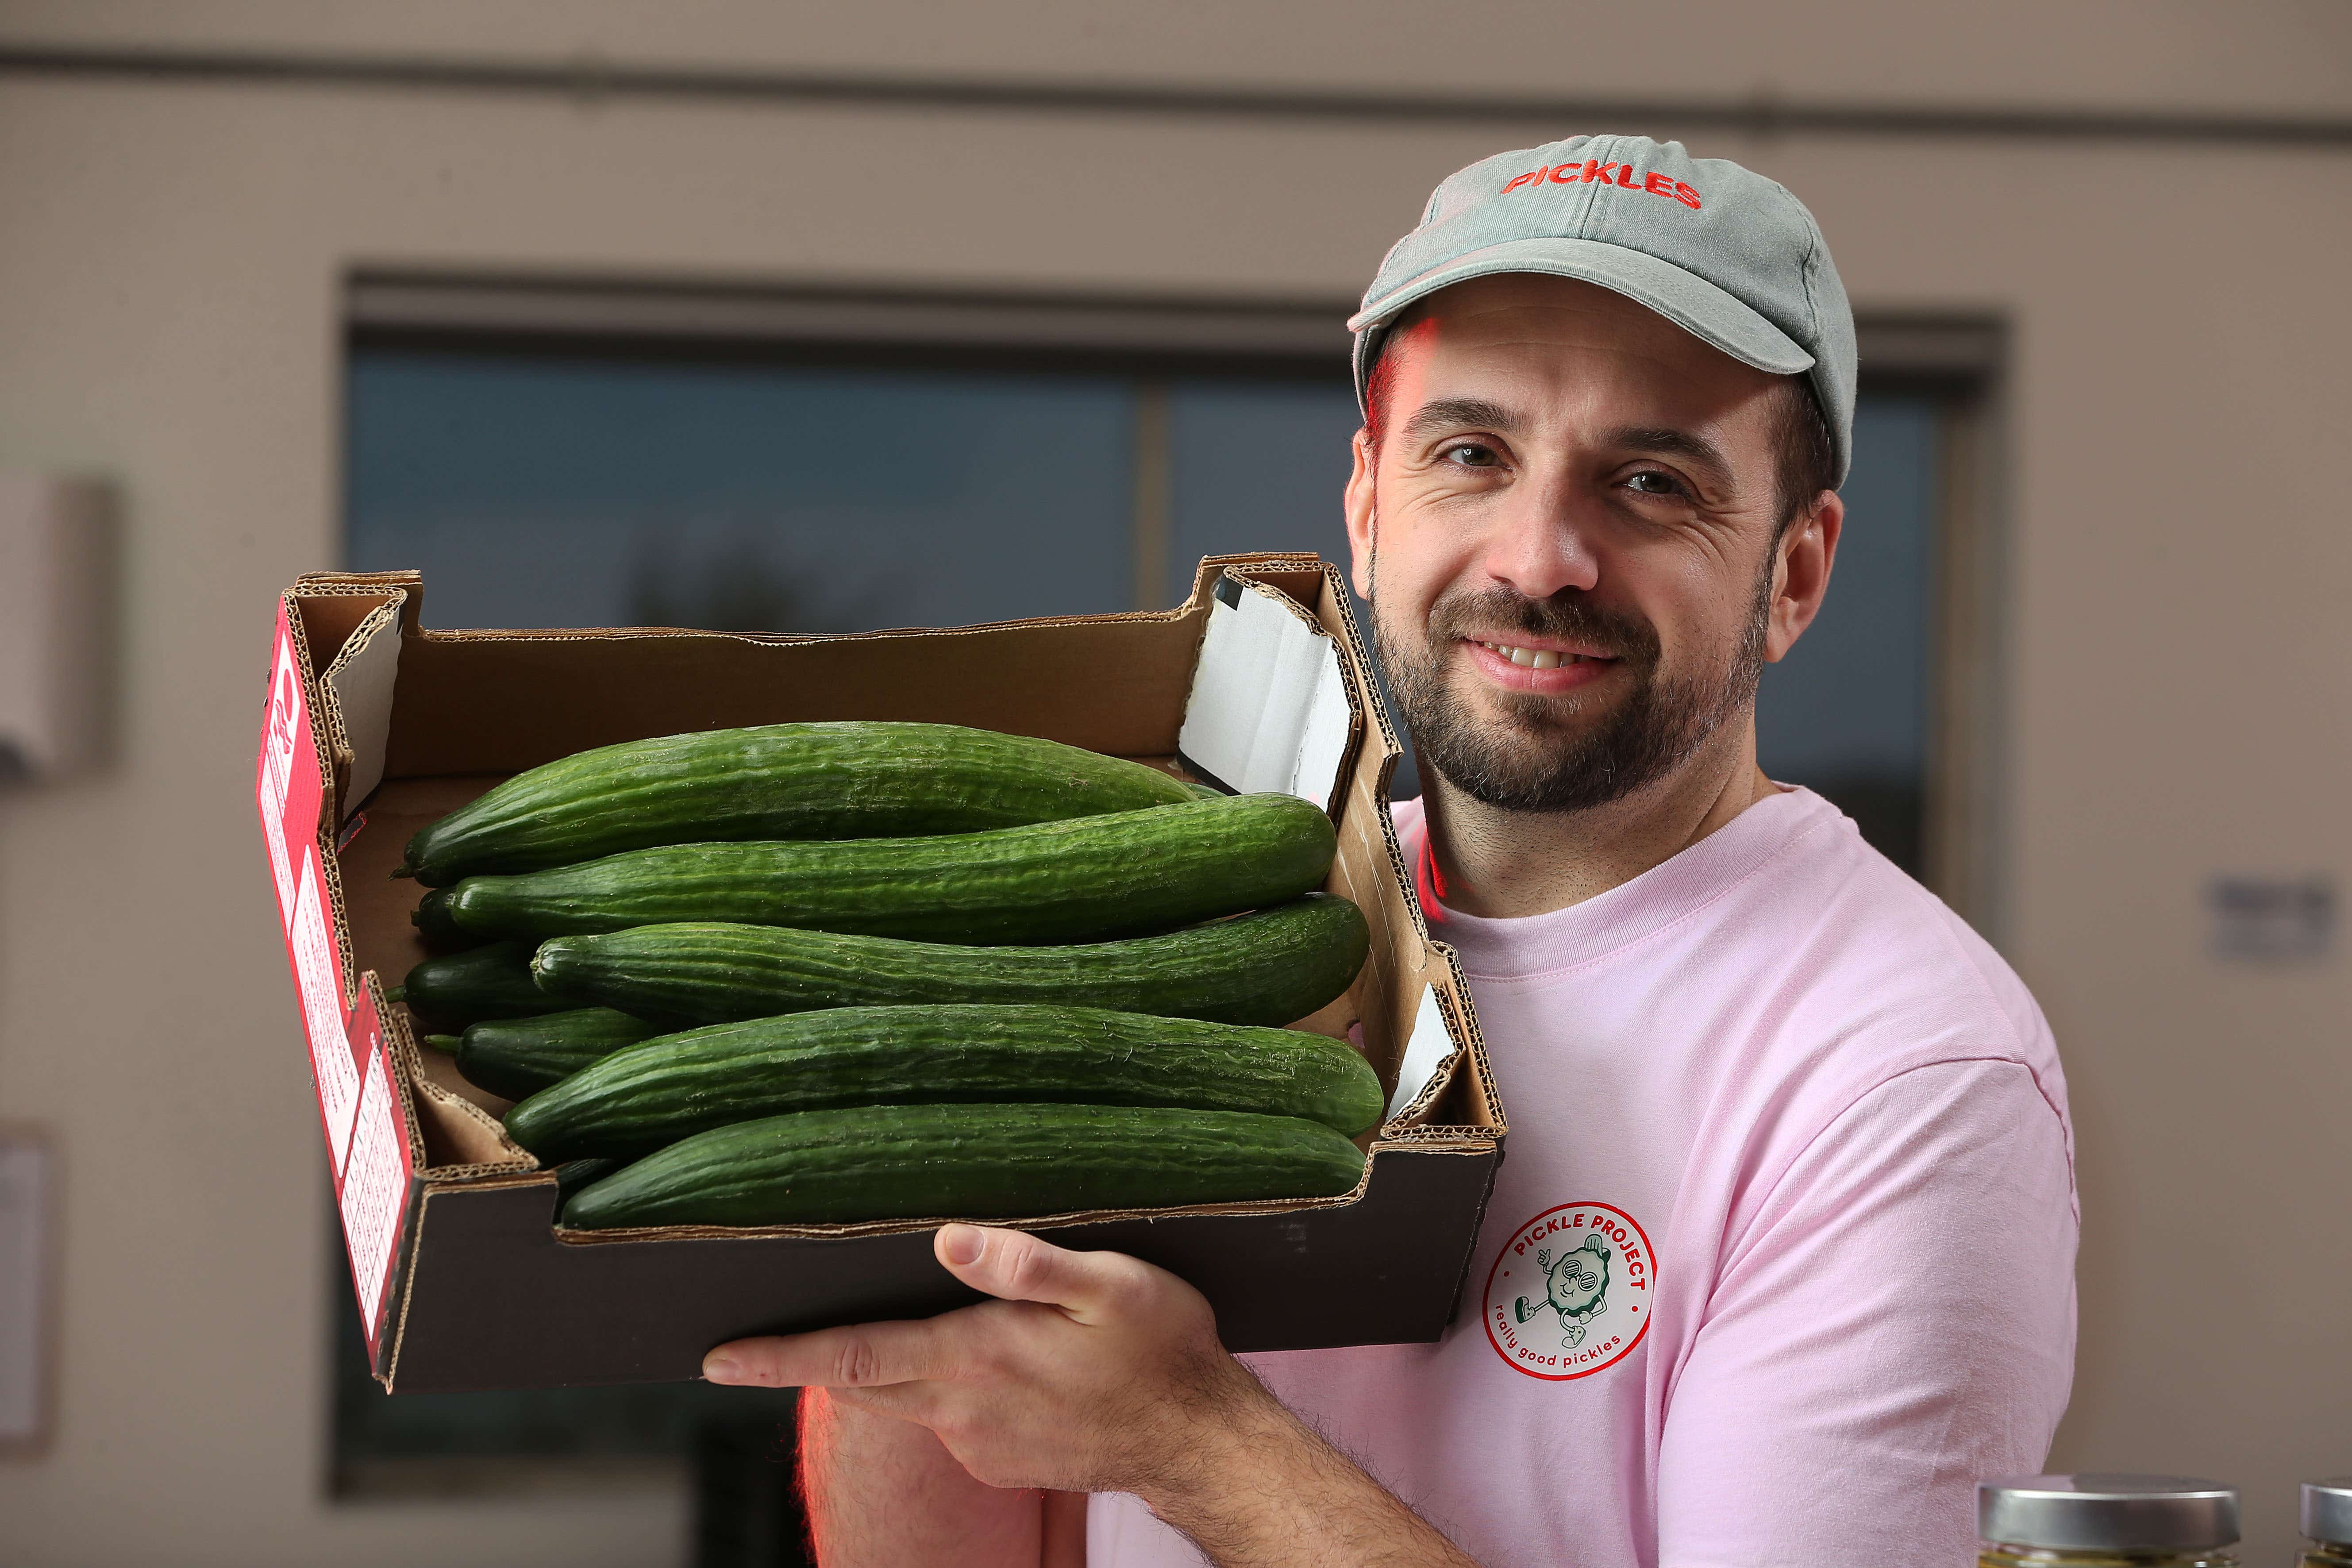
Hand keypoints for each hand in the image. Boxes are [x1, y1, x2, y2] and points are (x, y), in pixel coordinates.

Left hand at [703, 1224, 1275, 1497]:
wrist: (1199, 1441)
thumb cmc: (1160, 1351)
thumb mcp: (1111, 1286)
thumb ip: (1027, 1263)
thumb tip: (951, 1237)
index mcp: (974, 1359)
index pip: (851, 1359)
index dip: (777, 1358)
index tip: (715, 1357)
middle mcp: (960, 1409)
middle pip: (858, 1383)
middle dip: (801, 1362)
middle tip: (749, 1340)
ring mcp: (976, 1441)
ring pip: (904, 1395)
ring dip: (885, 1366)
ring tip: (895, 1322)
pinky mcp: (997, 1457)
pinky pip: (947, 1414)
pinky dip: (942, 1384)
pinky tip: (987, 1359)